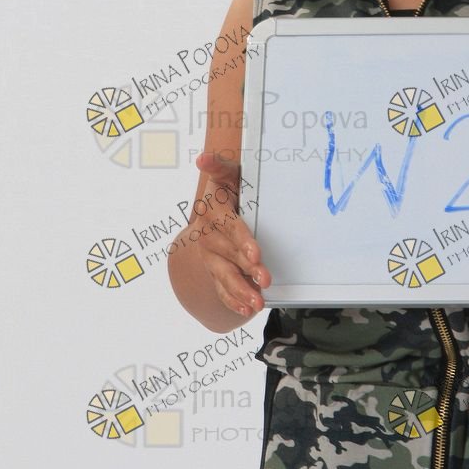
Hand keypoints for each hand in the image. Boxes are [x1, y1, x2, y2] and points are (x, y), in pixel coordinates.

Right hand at [191, 151, 271, 318]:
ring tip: (257, 303)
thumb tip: (202, 159)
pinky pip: (222, 288)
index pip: (229, 228)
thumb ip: (219, 166)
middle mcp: (208, 236)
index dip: (242, 241)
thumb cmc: (230, 187)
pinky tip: (246, 310)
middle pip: (230, 255)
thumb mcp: (227, 173)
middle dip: (248, 269)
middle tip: (265, 279)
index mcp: (213, 211)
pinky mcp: (215, 269)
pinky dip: (233, 300)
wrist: (215, 208)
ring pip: (225, 276)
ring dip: (240, 291)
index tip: (255, 254)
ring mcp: (210, 256)